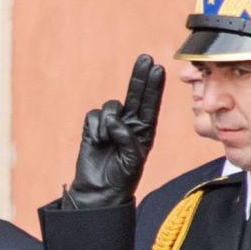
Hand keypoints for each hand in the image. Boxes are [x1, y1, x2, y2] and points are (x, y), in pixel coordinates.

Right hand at [64, 55, 162, 208]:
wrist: (98, 191)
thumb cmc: (122, 178)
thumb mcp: (133, 159)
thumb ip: (127, 137)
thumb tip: (114, 119)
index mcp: (145, 130)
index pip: (151, 103)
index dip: (154, 86)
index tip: (158, 68)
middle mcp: (129, 123)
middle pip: (135, 94)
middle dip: (139, 76)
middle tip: (145, 58)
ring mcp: (110, 125)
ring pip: (110, 106)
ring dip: (108, 121)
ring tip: (106, 140)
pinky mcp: (92, 128)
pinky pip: (93, 116)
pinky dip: (94, 128)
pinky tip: (96, 142)